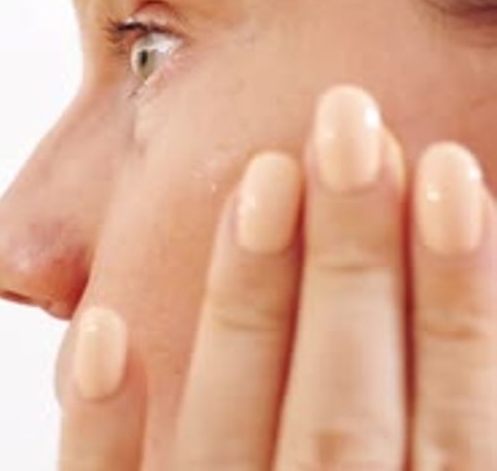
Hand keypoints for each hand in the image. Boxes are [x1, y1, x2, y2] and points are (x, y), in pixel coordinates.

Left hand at [58, 85, 496, 468]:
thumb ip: (450, 450)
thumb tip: (452, 351)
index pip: (449, 417)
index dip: (458, 296)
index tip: (449, 171)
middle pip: (347, 406)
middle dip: (356, 260)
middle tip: (349, 123)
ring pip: (237, 435)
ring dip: (252, 305)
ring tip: (265, 177)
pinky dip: (103, 434)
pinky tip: (104, 330)